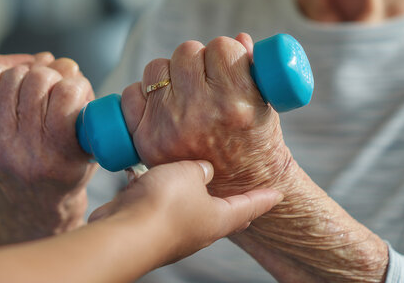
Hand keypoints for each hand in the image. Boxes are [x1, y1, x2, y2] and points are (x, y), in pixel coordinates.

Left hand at [0, 58, 96, 245]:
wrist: (28, 206)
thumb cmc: (64, 169)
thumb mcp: (88, 143)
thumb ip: (83, 101)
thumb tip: (63, 64)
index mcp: (58, 157)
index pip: (67, 92)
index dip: (76, 84)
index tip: (75, 92)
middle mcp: (21, 155)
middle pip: (37, 80)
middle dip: (50, 77)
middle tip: (51, 90)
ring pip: (9, 76)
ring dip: (24, 76)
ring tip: (29, 92)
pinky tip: (5, 93)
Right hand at [89, 160, 282, 264]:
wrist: (123, 234)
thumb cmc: (163, 204)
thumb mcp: (189, 173)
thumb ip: (199, 168)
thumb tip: (202, 171)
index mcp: (218, 220)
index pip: (249, 207)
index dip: (264, 198)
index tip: (279, 194)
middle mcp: (198, 231)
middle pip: (222, 214)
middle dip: (231, 203)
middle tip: (242, 195)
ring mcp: (173, 234)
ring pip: (188, 210)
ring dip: (190, 194)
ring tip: (191, 179)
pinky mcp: (149, 229)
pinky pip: (159, 207)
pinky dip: (158, 193)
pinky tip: (145, 179)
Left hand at [121, 33, 292, 196]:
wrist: (237, 190)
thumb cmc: (255, 144)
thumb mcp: (265, 107)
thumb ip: (253, 70)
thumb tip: (240, 38)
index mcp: (236, 103)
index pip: (221, 47)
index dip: (224, 52)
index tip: (225, 65)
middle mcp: (199, 113)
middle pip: (186, 52)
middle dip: (197, 61)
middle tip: (204, 78)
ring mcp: (169, 126)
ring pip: (157, 68)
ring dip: (169, 74)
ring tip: (183, 92)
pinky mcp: (145, 139)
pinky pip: (131, 94)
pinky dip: (142, 95)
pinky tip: (159, 104)